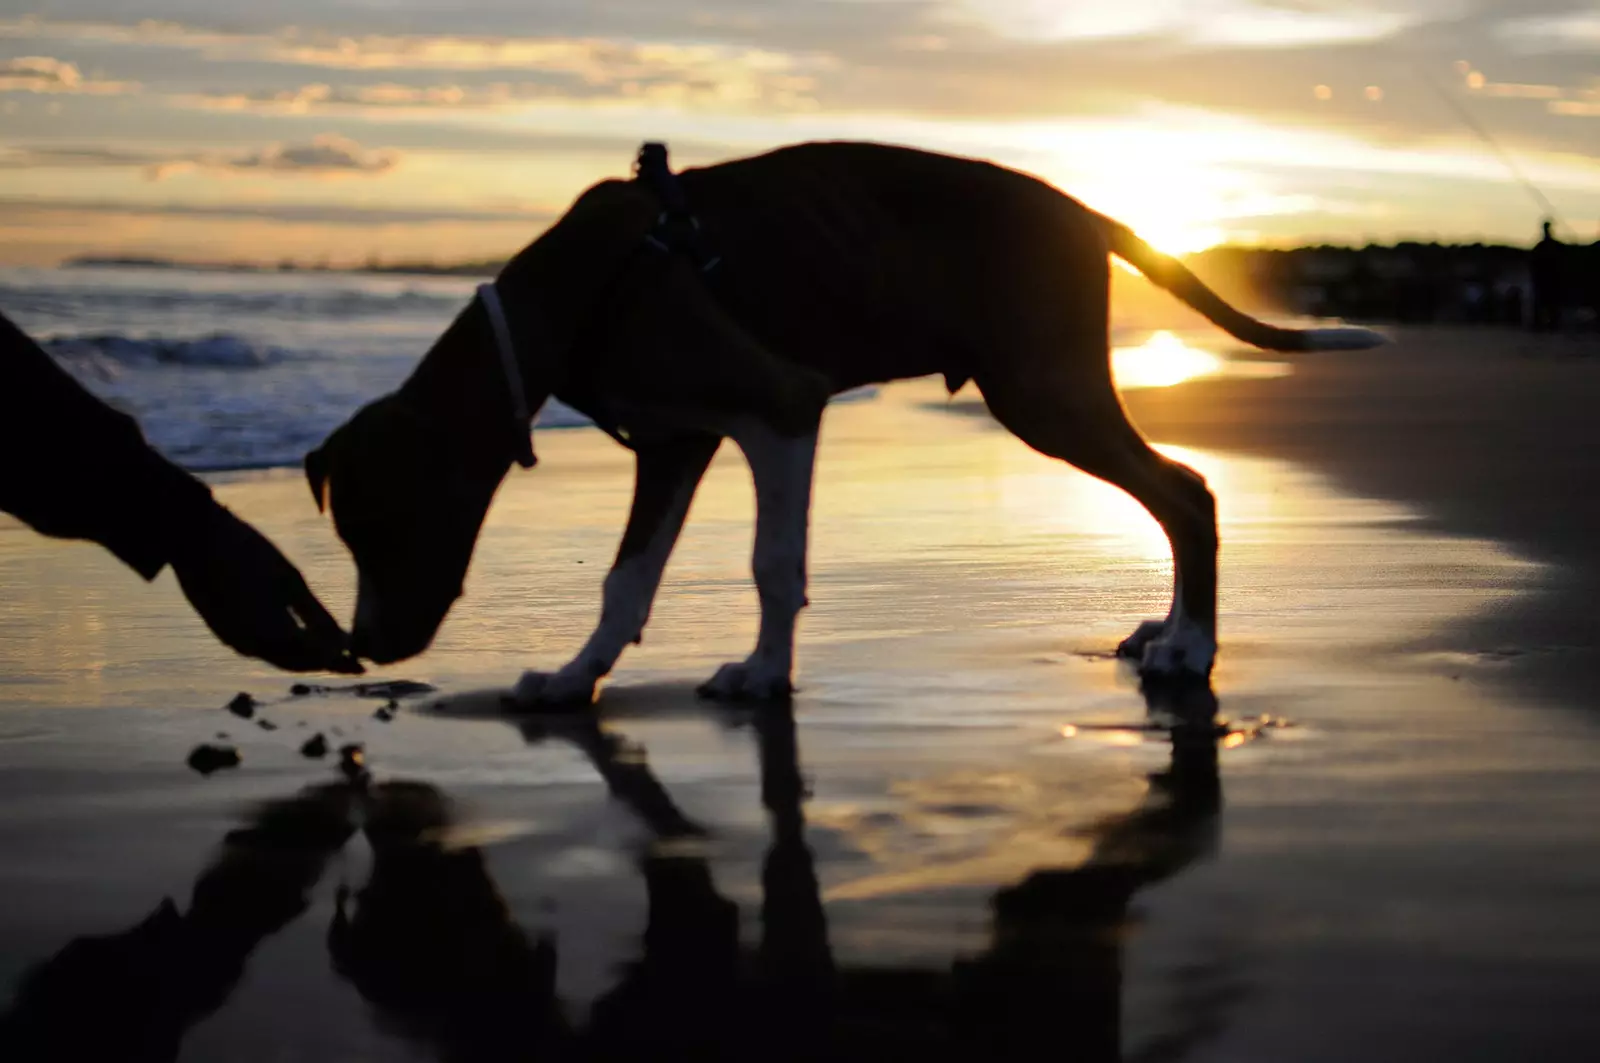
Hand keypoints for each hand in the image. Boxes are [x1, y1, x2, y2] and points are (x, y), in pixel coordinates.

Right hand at [170, 502, 361, 673]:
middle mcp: (249, 645)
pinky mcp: (224, 632)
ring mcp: (232, 640)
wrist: (193, 536)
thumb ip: (315, 614)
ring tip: (332, 651)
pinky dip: (284, 647)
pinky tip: (300, 638)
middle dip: (323, 662)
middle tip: (352, 661)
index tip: (362, 665)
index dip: (339, 662)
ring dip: (304, 657)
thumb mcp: (289, 579)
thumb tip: (342, 640)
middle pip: (296, 663)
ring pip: (277, 657)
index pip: (313, 656)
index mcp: (269, 632)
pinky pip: (261, 647)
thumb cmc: (247, 550)